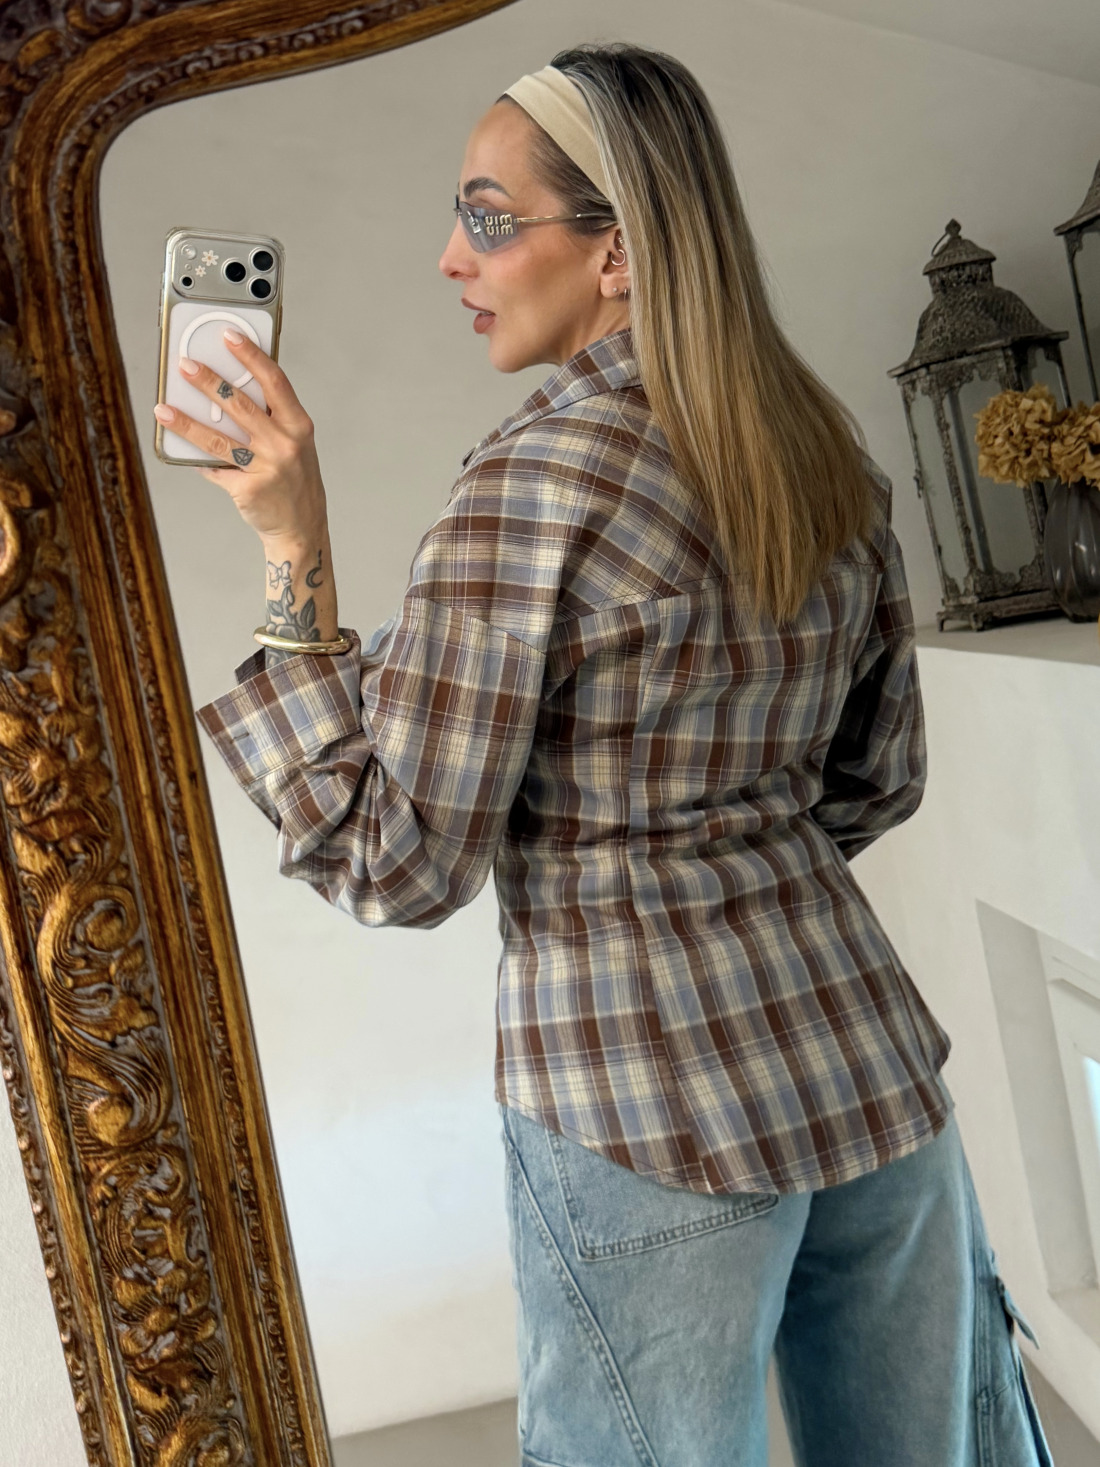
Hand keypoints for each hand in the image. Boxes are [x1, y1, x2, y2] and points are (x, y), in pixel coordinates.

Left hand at [153, 331, 326, 547]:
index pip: (274, 381)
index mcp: (299, 426)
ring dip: (187, 422)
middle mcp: (285, 445)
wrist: (301, 528)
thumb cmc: (293, 480)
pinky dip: (197, 459)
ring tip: (164, 408)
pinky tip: (181, 449)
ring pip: (218, 438)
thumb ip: (269, 418)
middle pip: (240, 405)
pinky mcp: (248, 490)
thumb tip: (224, 391)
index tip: (230, 336)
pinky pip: (214, 468)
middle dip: (208, 382)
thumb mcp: (293, 443)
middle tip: (185, 365)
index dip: (251, 355)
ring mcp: (267, 468)